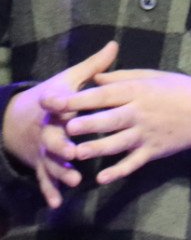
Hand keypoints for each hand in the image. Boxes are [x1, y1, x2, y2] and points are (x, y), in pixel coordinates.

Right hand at [1, 40, 118, 207]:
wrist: (20, 117)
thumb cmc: (55, 95)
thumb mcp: (69, 79)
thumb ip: (93, 67)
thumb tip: (114, 44)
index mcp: (55, 107)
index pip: (54, 104)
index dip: (54, 102)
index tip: (53, 101)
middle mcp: (47, 129)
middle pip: (52, 137)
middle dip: (61, 144)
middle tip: (73, 150)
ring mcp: (43, 149)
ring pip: (50, 162)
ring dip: (61, 171)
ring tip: (75, 179)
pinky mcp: (42, 163)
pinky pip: (45, 179)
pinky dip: (50, 191)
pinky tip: (57, 202)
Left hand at [46, 69, 190, 184]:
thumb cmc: (182, 90)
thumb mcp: (155, 76)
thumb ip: (124, 77)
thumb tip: (95, 77)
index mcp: (140, 91)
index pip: (105, 94)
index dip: (79, 98)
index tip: (56, 101)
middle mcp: (141, 112)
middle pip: (110, 119)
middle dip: (87, 124)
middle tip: (65, 128)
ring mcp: (148, 133)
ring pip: (118, 143)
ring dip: (98, 148)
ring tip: (77, 153)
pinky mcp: (154, 150)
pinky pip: (134, 163)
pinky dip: (119, 171)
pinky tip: (102, 178)